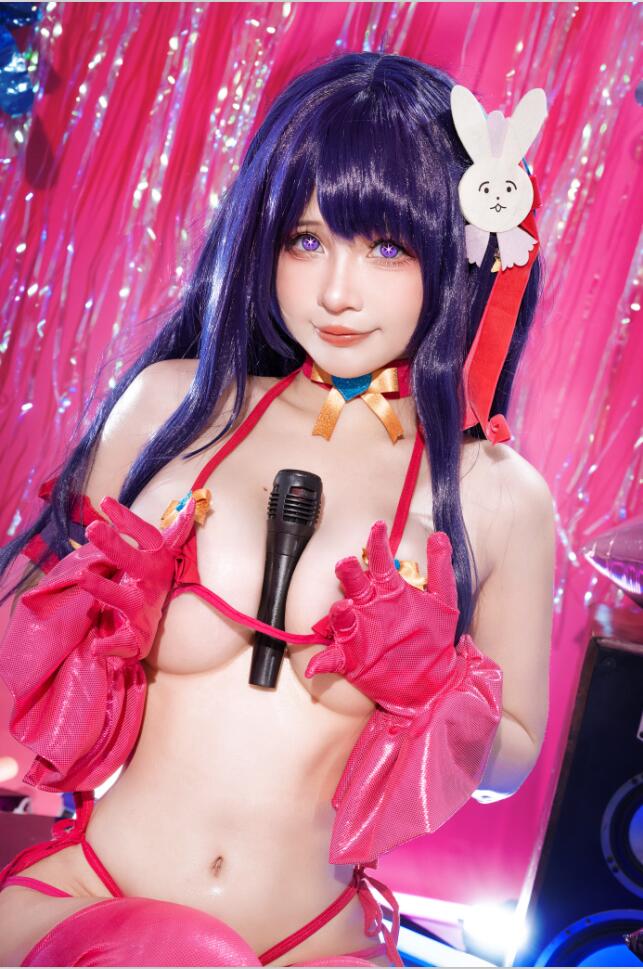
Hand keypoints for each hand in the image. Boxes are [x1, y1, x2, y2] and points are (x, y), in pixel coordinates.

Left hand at [74, 495, 195, 659]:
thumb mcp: (162, 556)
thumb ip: (174, 532)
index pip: (146, 535)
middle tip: (92, 528)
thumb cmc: (152, 583)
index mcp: (157, 561)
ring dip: (105, 589)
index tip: (107, 502)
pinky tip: (96, 646)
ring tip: (82, 578)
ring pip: (125, 599)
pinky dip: (112, 646)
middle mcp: (152, 582)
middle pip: (136, 561)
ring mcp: (144, 608)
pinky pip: (125, 641)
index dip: (129, 520)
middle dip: (116, 546)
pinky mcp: (137, 635)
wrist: (152, 625)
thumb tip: (189, 506)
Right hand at [305, 520, 461, 717]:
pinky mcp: (351, 658)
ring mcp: (358, 632)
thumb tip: (440, 535)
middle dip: (349, 574)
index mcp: (390, 592)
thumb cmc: (434, 637)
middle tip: (346, 564)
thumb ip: (440, 568)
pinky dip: (322, 661)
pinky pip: (331, 658)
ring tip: (343, 609)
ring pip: (342, 617)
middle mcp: (370, 608)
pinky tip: (315, 665)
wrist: (431, 679)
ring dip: (339, 613)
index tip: (378, 526)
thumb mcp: (443, 601)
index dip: (377, 544)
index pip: (380, 562)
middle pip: (355, 585)